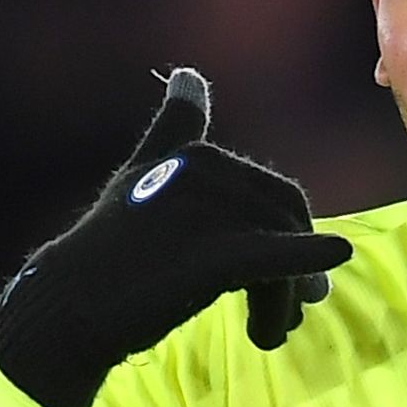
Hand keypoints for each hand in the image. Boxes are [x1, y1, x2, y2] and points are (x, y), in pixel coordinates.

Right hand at [0, 67, 351, 406]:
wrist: (68, 307)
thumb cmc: (110, 245)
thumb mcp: (140, 175)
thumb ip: (174, 127)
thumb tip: (190, 73)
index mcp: (199, 156)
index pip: (273, 197)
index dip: (291, 233)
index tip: (294, 270)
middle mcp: (206, 174)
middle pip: (284, 226)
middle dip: (296, 269)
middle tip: (293, 311)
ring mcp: (207, 214)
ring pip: (280, 251)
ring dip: (286, 297)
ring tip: (269, 333)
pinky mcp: (210, 256)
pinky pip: (273, 257)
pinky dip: (309, 256)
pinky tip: (338, 256)